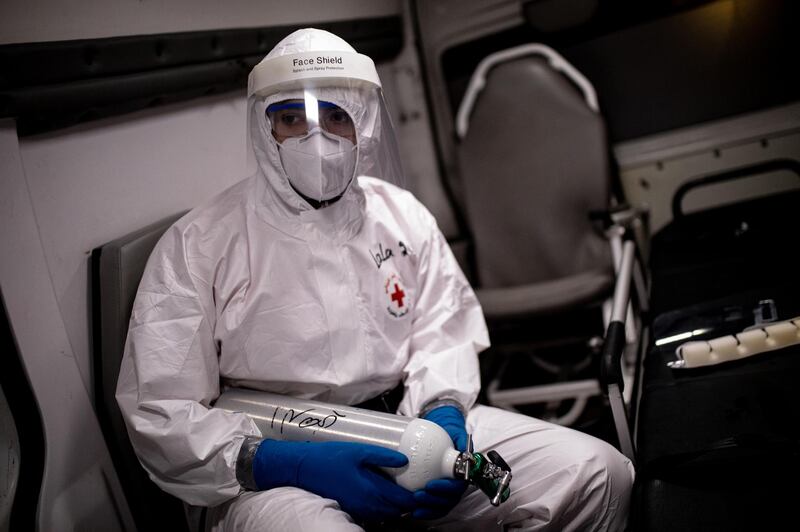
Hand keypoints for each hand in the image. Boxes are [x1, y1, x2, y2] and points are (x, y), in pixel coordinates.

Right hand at [252, 440, 415, 521]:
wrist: (303, 469)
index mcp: (371, 492)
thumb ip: (383, 457)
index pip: (402, 501)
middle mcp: (367, 505)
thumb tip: (404, 460)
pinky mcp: (352, 508)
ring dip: (396, 505)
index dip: (416, 496)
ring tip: (401, 487)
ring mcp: (359, 509)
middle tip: (416, 484)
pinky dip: (383, 506)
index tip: (424, 485)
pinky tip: (383, 490)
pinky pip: (374, 512)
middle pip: (397, 511)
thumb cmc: (329, 458)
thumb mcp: (358, 451)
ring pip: (386, 514)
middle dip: (408, 501)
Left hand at [413, 405, 468, 518]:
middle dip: (434, 500)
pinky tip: (413, 511)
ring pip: (442, 506)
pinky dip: (426, 512)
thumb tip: (464, 450)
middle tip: (417, 495)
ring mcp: (446, 491)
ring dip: (428, 508)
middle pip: (449, 499)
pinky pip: (434, 507)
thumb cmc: (450, 434)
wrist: (444, 434)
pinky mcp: (437, 493)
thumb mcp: (456, 433)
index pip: (458, 486)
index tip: (430, 485)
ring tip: (414, 503)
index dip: (446, 488)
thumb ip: (461, 440)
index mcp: (463, 472)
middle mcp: (456, 484)